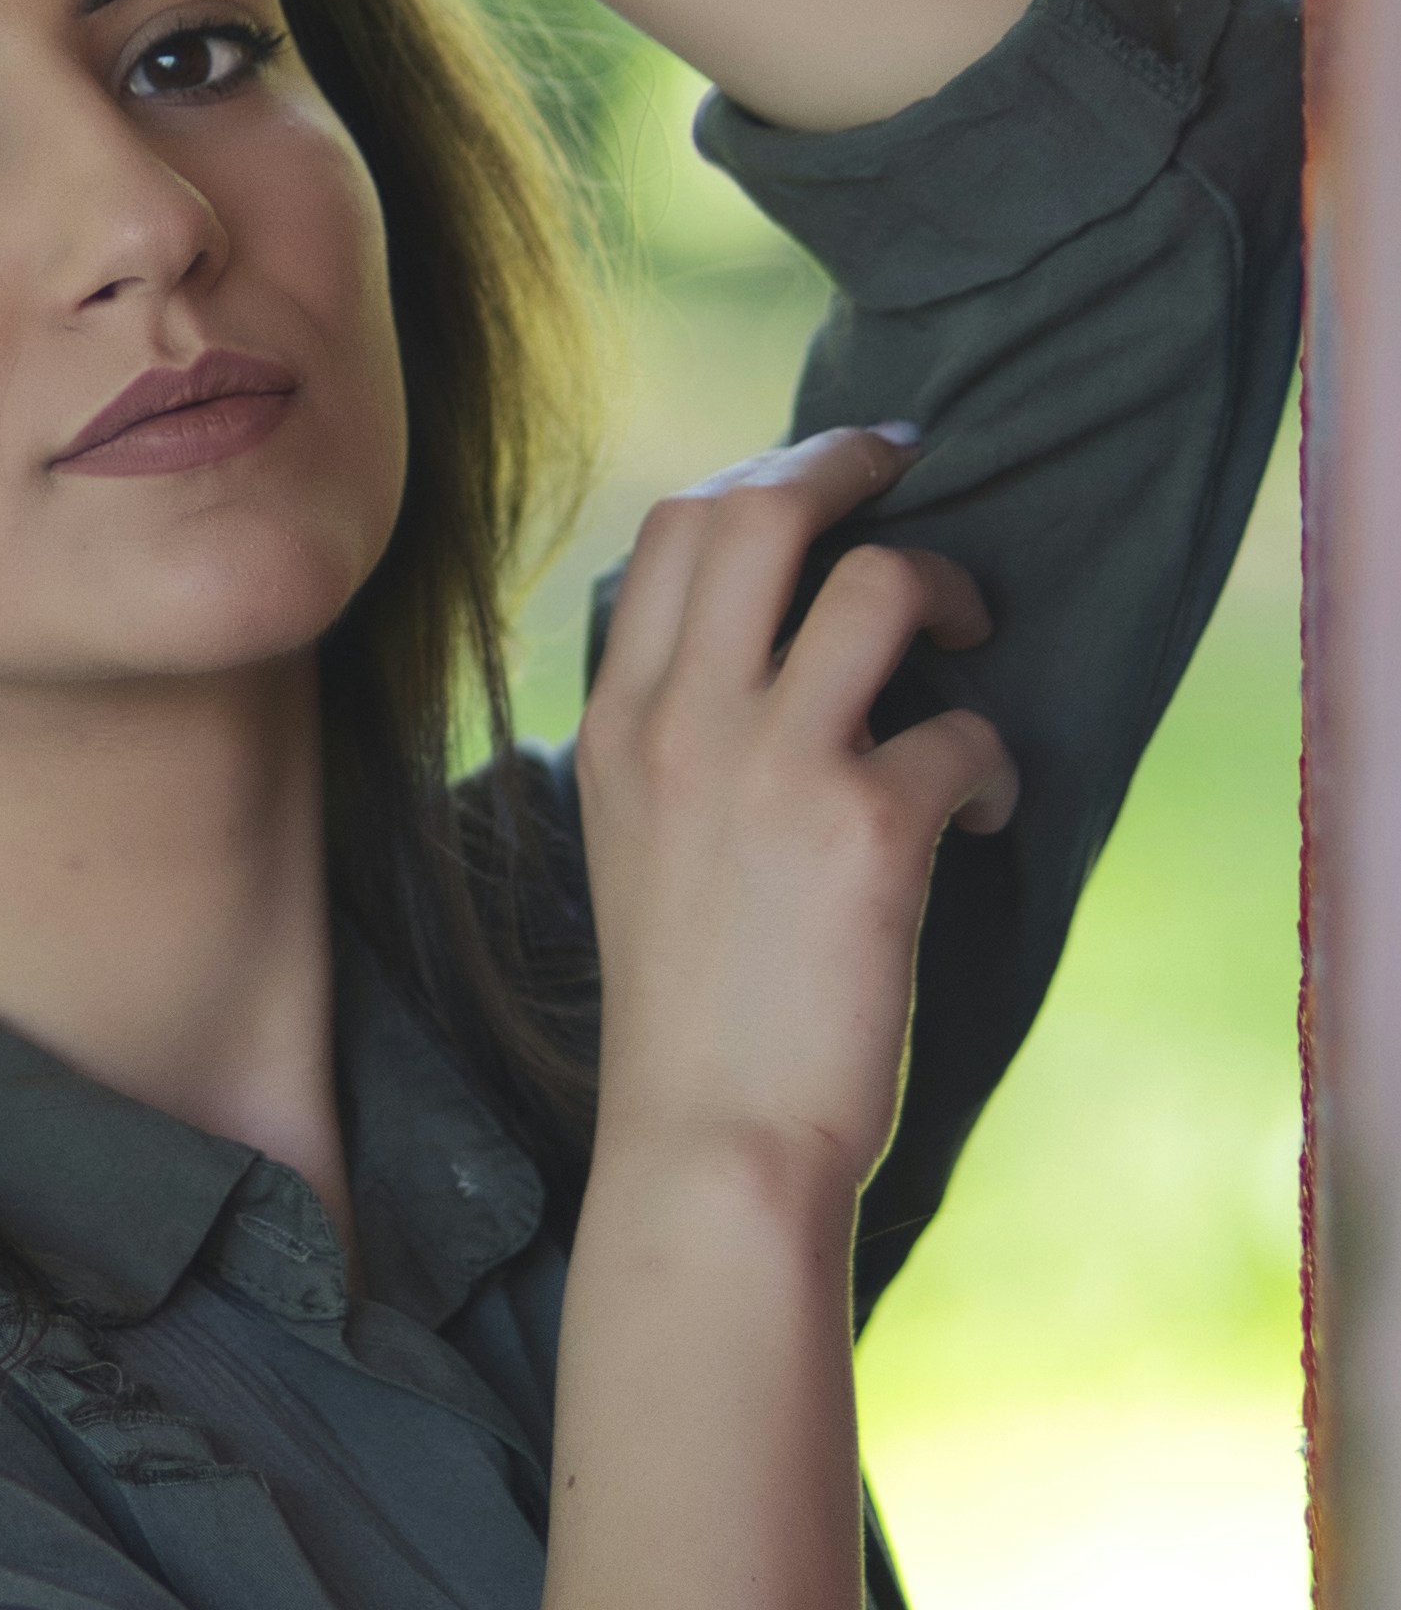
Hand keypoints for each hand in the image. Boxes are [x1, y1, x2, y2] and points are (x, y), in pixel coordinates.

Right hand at [574, 425, 1017, 1193]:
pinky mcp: (869, 828)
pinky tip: (981, 815)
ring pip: (875, 580)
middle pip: (759, 512)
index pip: (673, 530)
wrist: (708, 1143)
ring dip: (945, 587)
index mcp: (616, 725)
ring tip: (968, 637)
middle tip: (913, 475)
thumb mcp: (633, 844)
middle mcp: (681, 724)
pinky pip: (963, 730)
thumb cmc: (684, 1015)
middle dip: (853, 466)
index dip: (769, 479)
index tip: (830, 487)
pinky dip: (993, 762)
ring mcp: (772, 767)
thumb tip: (765, 656)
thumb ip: (676, 739)